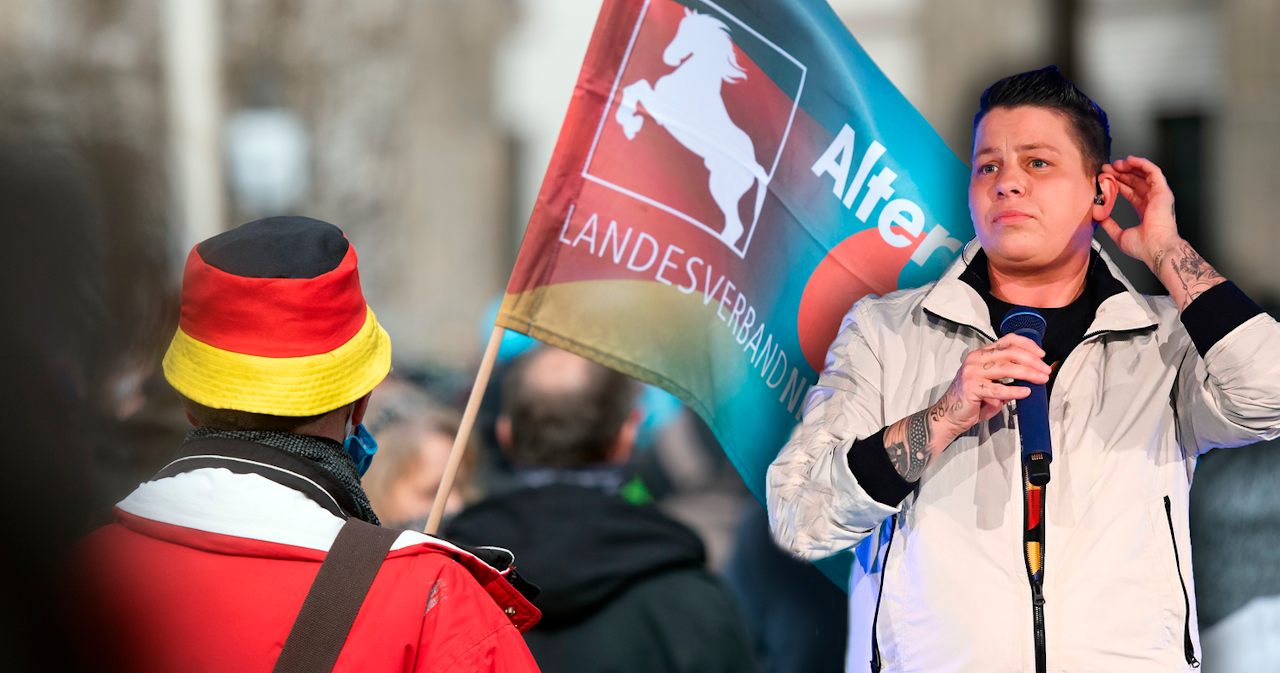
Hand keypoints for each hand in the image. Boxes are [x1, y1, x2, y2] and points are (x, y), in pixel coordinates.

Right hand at [882, 333, 1050, 481]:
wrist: (950, 416)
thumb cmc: (972, 401)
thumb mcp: (992, 384)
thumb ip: (1007, 377)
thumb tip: (1032, 376)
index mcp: (981, 355)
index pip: (1007, 341)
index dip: (1027, 345)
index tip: (1042, 354)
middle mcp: (976, 359)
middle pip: (1010, 353)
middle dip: (1033, 361)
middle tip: (1046, 370)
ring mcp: (972, 372)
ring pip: (1007, 368)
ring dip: (1028, 373)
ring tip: (1041, 379)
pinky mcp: (972, 388)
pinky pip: (998, 389)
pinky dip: (1014, 391)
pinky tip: (1026, 392)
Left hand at [1098, 156, 1181, 271]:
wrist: (1155, 248)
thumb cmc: (1143, 247)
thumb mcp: (1119, 235)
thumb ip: (1110, 225)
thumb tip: (1099, 218)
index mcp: (1145, 211)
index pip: (1130, 192)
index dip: (1117, 184)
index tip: (1104, 180)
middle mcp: (1153, 202)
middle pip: (1135, 182)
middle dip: (1120, 174)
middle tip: (1106, 169)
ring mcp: (1158, 196)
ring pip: (1144, 175)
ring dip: (1130, 167)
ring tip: (1115, 164)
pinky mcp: (1162, 191)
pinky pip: (1153, 172)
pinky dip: (1142, 164)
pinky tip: (1130, 160)